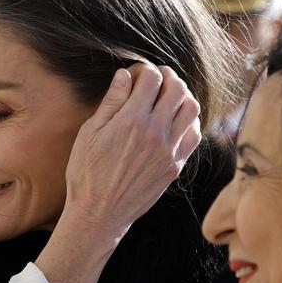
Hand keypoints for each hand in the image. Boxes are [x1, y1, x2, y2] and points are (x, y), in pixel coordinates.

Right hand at [61, 63, 201, 240]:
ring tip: (171, 96)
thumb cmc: (87, 173)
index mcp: (131, 121)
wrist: (99, 213)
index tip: (137, 74)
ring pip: (191, 109)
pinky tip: (177, 120)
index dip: (145, 70)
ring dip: (183, 96)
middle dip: (168, 76)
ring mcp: (169, 151)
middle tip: (159, 78)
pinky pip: (194, 135)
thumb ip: (111, 102)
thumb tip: (125, 75)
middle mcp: (154, 133)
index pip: (152, 79)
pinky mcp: (175, 166)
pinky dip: (190, 121)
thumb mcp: (90, 133)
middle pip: (177, 89)